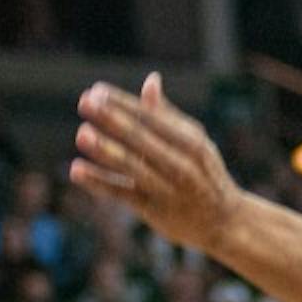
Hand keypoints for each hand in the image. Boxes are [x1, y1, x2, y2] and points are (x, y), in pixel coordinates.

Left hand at [73, 73, 241, 255]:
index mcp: (191, 141)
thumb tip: (151, 80)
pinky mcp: (155, 211)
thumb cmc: (203, 174)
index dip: (124, 103)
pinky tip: (76, 170)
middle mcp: (183, 163)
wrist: (224, 221)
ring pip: (133, 166)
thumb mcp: (194, 142)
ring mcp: (169, 188)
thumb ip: (168, 115)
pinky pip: (123, 194)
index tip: (96, 91)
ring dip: (106, 150)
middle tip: (85, 102)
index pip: (153, 117)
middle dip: (113, 119)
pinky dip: (100, 182)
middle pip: (142, 138)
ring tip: (82, 134)